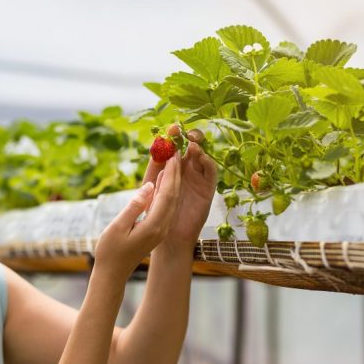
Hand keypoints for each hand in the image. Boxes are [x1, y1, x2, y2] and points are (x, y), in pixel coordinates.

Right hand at [93, 154, 181, 281]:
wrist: (112, 273)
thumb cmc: (110, 251)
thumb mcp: (118, 227)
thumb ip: (134, 206)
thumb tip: (148, 187)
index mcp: (154, 226)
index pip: (167, 195)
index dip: (171, 174)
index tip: (173, 155)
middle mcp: (161, 227)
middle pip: (172, 195)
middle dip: (175, 173)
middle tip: (176, 151)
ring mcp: (160, 229)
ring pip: (170, 200)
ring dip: (172, 180)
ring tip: (172, 160)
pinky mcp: (156, 229)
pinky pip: (165, 206)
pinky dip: (166, 190)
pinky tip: (163, 180)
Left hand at [143, 125, 217, 254]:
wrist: (167, 236)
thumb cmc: (156, 211)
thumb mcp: (152, 186)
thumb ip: (155, 167)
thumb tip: (158, 145)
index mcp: (171, 166)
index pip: (174, 145)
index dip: (174, 136)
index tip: (172, 127)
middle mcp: (186, 169)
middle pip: (192, 145)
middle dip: (189, 136)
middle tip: (185, 133)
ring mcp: (198, 177)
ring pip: (202, 156)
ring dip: (198, 147)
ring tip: (191, 144)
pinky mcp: (207, 189)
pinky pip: (211, 173)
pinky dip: (207, 162)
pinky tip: (201, 157)